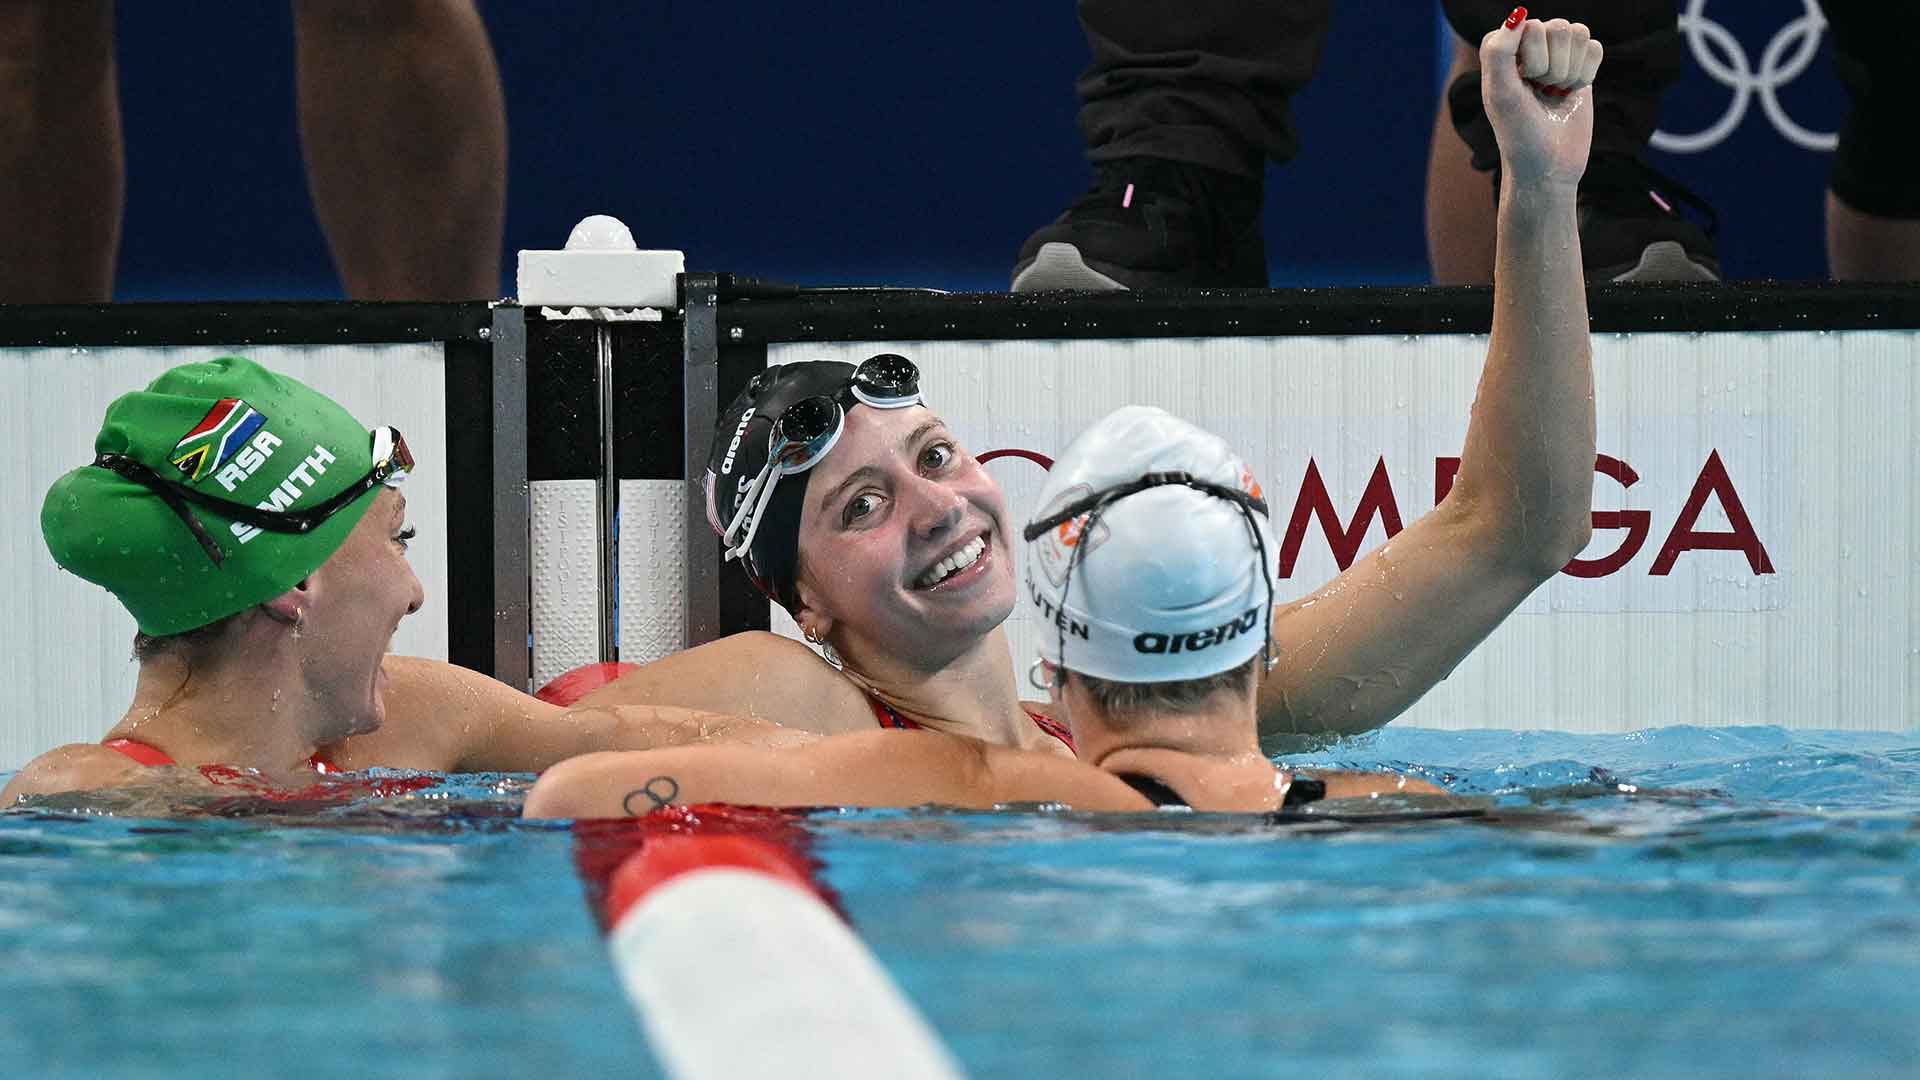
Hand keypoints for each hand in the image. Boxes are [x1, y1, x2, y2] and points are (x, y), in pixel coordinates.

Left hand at [1479, 10, 1604, 192]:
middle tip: (1541, 92)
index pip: (1528, 26)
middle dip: (1553, 67)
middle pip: (1557, 27)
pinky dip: (1587, 73)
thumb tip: (1519, 14)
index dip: (1532, 58)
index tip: (1523, 85)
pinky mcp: (1580, 65)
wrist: (1549, 164)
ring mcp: (1555, 54)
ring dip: (1570, 70)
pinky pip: (1594, 46)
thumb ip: (1499, 52)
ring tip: (1554, 93)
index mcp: (1501, 48)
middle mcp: (1526, 46)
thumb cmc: (1519, 132)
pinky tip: (1572, 92)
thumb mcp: (1500, 94)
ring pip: (1577, 33)